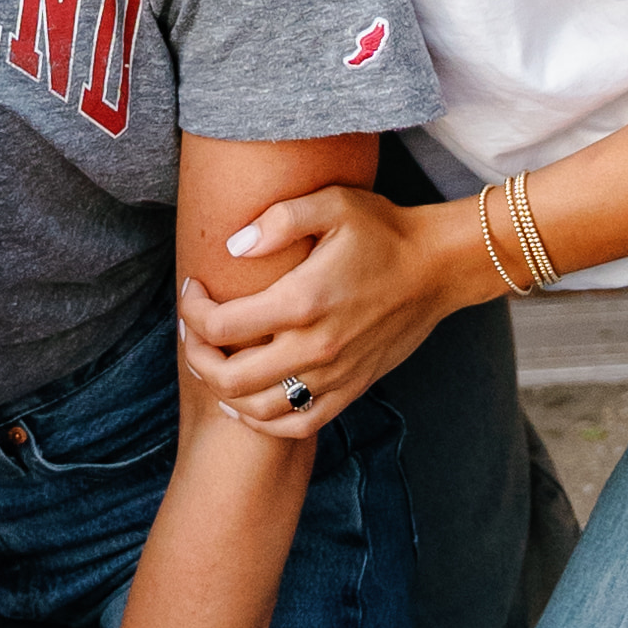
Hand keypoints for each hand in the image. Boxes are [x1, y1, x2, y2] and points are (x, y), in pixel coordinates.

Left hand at [179, 184, 481, 438]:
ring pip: (258, 409)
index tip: (190, 288)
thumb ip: (279, 219)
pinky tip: (246, 402)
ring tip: (210, 363)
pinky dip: (264, 421)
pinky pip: (299, 424)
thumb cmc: (382, 230)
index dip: (192, 311)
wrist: (437, 267)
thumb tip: (233, 246)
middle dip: (195, 355)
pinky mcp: (351, 388)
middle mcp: (316, 347)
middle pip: (230, 377)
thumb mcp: (333, 203)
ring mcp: (334, 374)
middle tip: (191, 329)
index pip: (222, 326)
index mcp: (303, 300)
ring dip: (222, 391)